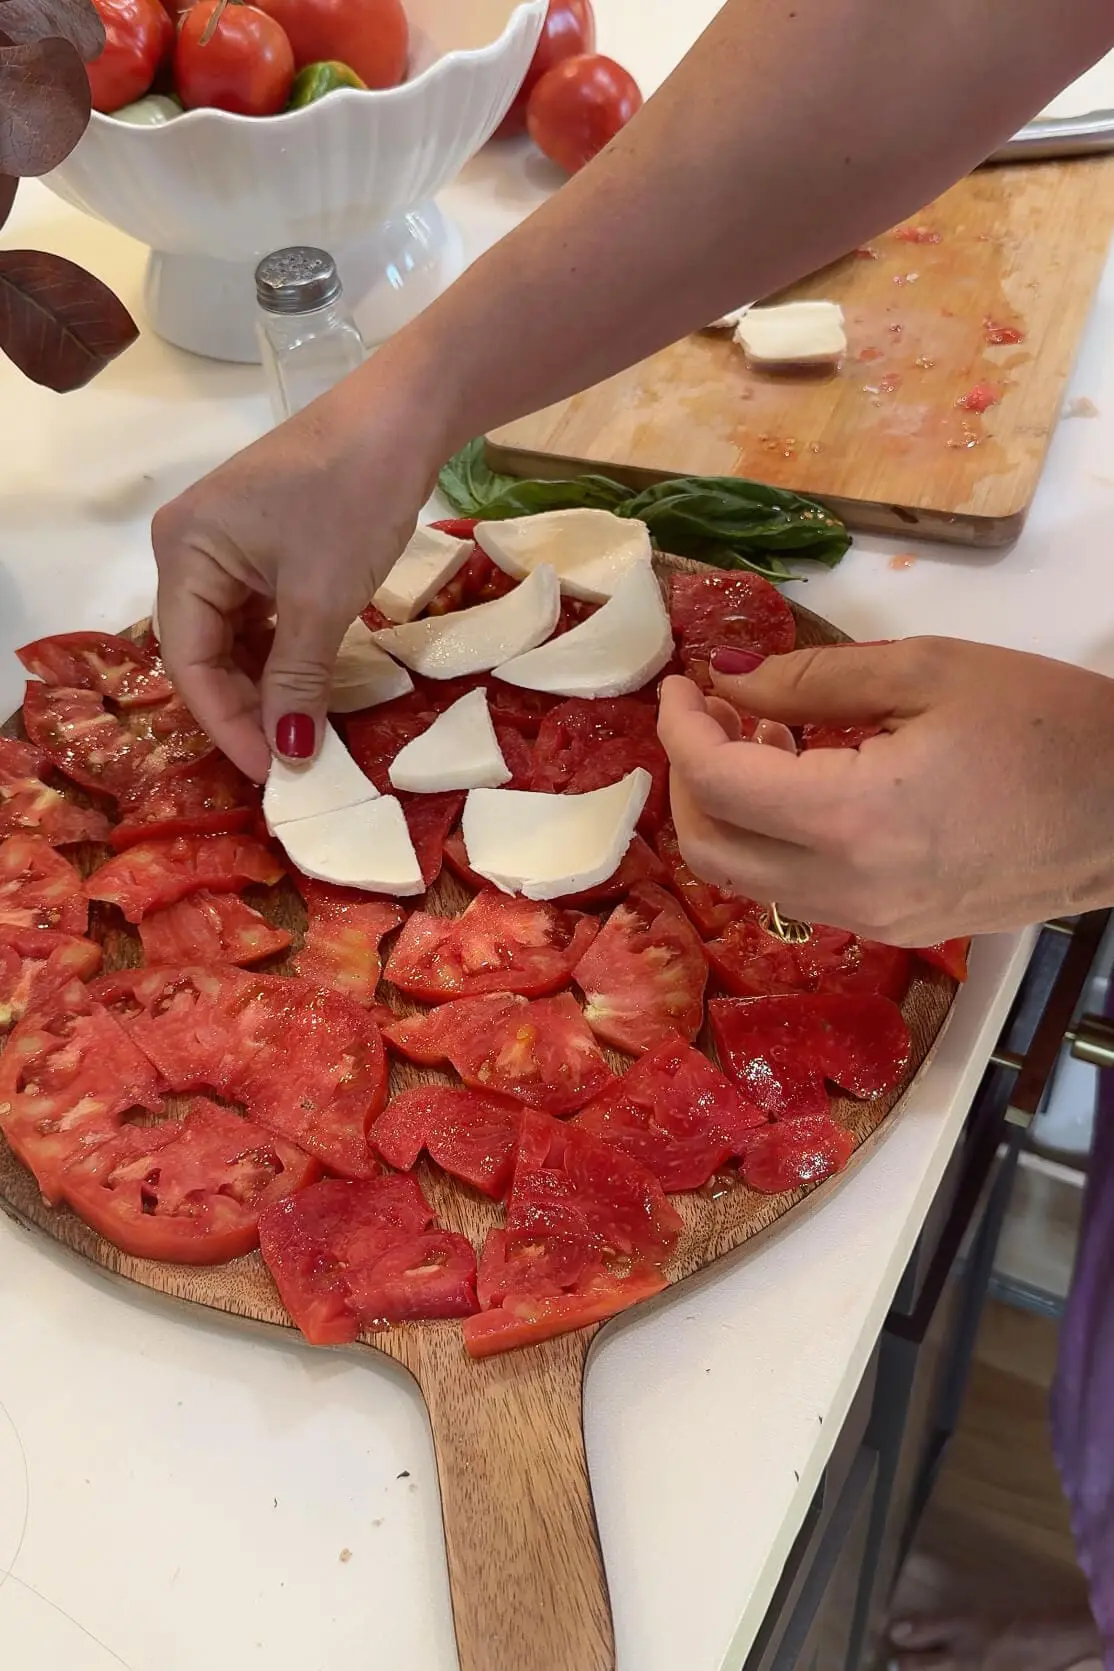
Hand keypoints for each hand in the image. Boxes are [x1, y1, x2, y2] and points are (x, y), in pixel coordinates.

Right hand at [151, 349, 447, 781]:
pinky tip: (309, 690)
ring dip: (266, 688)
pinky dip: (283, 655)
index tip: (272, 776)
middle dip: (245, 711)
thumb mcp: (321, 598)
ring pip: (234, 639)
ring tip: (302, 739)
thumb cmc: (352, 496)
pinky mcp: (262, 543)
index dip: (229, 724)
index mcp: (182, 553)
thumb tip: (289, 758)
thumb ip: (297, 680)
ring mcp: (225, 544)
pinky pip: (259, 616)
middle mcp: (188, 548)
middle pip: (204, 653)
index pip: (189, 662)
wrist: (403, 414)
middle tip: (289, 766)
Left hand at [657, 637, 1113, 943]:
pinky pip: (798, 891)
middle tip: (716, 712)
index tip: (682, 681)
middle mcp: (846, 889)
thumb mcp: (927, 672)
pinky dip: (775, 839)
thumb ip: (809, 679)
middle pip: (709, 848)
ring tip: (768, 736)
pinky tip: (810, 782)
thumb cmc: (1046, 725)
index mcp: (850, 819)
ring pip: (748, 879)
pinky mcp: (894, 931)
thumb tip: (725, 678)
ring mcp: (870, 921)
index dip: (680, 725)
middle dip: (690, 776)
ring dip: (730, 809)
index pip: (716, 780)